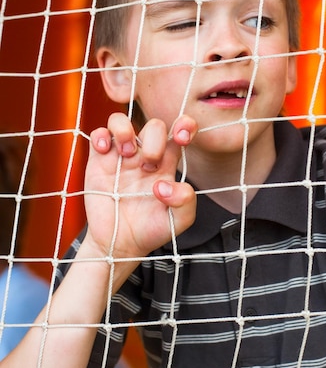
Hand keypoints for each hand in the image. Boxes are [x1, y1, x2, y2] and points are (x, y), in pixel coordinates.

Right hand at [83, 113, 197, 258]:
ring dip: (125, 130)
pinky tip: (104, 150)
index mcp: (167, 164)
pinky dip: (101, 135)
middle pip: (154, 125)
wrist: (120, 246)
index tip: (182, 137)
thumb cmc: (151, 230)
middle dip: (154, 139)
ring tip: (127, 153)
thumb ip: (185, 201)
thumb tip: (164, 184)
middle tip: (149, 164)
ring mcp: (121, 157)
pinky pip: (99, 134)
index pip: (179, 134)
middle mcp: (145, 156)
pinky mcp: (99, 162)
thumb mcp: (179, 220)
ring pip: (122, 121)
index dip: (184, 126)